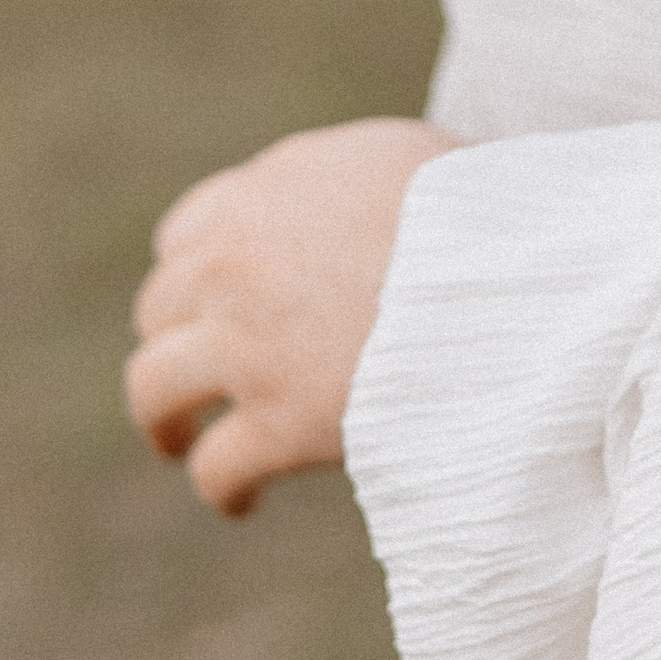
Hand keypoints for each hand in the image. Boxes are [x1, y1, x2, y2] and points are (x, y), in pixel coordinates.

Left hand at [126, 120, 457, 515]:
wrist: (508, 278)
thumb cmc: (478, 214)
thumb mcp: (395, 159)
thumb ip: (337, 186)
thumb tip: (336, 213)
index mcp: (266, 191)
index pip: (186, 235)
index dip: (197, 277)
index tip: (215, 308)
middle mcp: (235, 261)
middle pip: (159, 309)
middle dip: (175, 343)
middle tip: (197, 379)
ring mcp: (247, 344)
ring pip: (153, 389)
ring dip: (165, 421)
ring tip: (182, 444)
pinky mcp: (276, 422)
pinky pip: (214, 467)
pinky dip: (222, 488)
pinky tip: (243, 500)